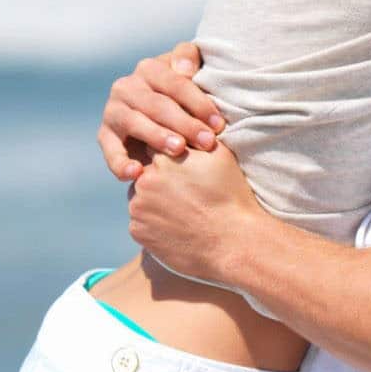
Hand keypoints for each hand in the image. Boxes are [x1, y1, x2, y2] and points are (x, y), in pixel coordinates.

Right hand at [97, 41, 225, 181]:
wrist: (158, 117)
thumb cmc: (183, 94)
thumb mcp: (188, 70)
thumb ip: (188, 57)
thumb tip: (185, 69)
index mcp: (149, 68)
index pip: (175, 84)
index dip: (198, 103)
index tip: (218, 124)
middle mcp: (126, 86)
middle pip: (157, 105)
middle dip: (184, 124)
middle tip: (207, 142)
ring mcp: (113, 111)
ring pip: (135, 123)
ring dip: (157, 137)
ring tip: (178, 150)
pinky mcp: (104, 135)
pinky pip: (111, 151)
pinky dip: (120, 163)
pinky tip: (135, 174)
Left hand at [127, 142, 260, 283]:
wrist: (232, 242)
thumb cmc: (230, 197)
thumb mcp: (219, 157)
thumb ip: (195, 138)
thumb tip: (185, 129)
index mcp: (163, 158)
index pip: (155, 147)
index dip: (168, 157)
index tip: (179, 168)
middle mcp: (144, 180)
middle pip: (144, 174)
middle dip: (158, 181)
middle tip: (182, 194)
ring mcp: (138, 207)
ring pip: (140, 199)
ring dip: (153, 202)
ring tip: (180, 212)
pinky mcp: (137, 232)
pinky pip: (140, 223)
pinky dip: (153, 225)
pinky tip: (175, 228)